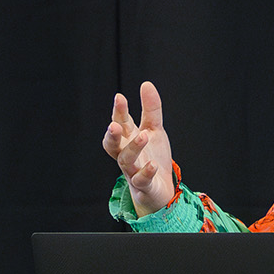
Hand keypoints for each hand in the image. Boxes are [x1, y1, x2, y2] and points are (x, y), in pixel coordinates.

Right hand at [102, 81, 176, 213]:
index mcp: (127, 139)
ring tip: (143, 137)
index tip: (120, 97)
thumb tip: (146, 84)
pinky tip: (152, 165)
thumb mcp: (154, 130)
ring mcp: (133, 171)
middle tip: (114, 125)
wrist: (161, 190)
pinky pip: (141, 181)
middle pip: (113, 145)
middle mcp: (126, 155)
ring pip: (125, 161)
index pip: (120, 123)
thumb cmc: (153, 158)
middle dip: (112, 135)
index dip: (119, 111)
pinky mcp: (143, 187)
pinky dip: (146, 173)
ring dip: (133, 149)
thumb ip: (150, 109)